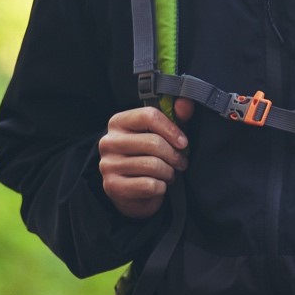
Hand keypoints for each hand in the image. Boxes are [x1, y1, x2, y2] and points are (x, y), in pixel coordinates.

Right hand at [98, 98, 195, 218]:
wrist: (130, 191)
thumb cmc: (147, 157)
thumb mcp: (161, 135)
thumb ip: (175, 117)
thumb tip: (186, 103)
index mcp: (118, 122)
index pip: (148, 116)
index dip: (171, 129)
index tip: (183, 143)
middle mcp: (109, 142)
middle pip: (153, 142)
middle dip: (174, 155)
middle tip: (181, 163)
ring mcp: (108, 165)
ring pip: (153, 165)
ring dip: (168, 173)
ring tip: (169, 174)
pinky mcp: (113, 187)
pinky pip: (149, 185)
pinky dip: (161, 187)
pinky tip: (159, 186)